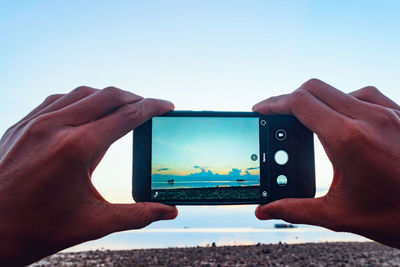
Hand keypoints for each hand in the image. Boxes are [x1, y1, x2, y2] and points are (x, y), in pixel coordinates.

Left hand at [0, 86, 177, 265]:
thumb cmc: (37, 230)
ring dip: (107, 97)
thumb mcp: (93, 223)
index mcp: (77, 148)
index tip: (167, 106)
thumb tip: (168, 212)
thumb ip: (137, 214)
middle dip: (134, 98)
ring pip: (81, 93)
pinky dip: (79, 100)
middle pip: (107, 96)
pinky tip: (86, 112)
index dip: (152, 108)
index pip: (127, 116)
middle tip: (149, 107)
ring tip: (121, 109)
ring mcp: (34, 123)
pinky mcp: (20, 126)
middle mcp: (56, 127)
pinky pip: (57, 100)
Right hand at [253, 79, 399, 247]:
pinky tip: (345, 119)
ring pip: (340, 90)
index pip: (300, 103)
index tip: (261, 109)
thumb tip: (264, 211)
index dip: (274, 104)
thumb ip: (295, 210)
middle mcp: (369, 118)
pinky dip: (346, 101)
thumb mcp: (339, 214)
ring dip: (320, 100)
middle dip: (291, 99)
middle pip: (315, 88)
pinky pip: (367, 95)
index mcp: (348, 139)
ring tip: (311, 122)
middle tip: (280, 116)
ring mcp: (389, 114)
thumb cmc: (396, 216)